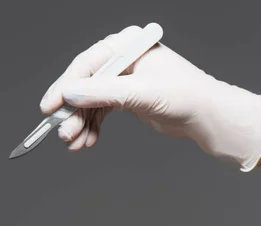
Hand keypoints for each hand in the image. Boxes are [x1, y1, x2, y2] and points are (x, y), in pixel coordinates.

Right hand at [40, 25, 260, 170]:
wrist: (209, 117)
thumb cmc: (186, 96)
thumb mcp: (142, 93)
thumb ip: (104, 93)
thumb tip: (70, 93)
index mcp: (127, 46)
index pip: (87, 64)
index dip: (66, 86)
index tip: (51, 107)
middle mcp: (123, 60)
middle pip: (86, 84)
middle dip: (73, 112)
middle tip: (63, 133)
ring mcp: (124, 79)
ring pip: (91, 102)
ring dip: (81, 124)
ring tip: (74, 144)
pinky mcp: (127, 98)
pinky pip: (101, 112)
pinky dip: (93, 127)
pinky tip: (87, 141)